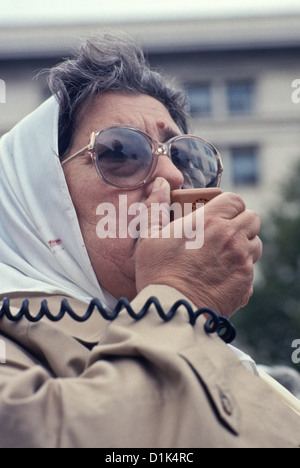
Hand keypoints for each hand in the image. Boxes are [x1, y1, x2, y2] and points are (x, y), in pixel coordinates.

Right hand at [135, 178, 262, 317]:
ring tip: (224, 255)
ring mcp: (242, 261)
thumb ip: (156, 207)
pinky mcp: (246, 282)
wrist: (173, 311)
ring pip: (255, 244)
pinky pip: (250, 270)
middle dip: (240, 222)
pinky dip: (240, 270)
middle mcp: (231, 237)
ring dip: (244, 246)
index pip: (235, 200)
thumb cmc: (157, 272)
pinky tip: (221, 277)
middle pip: (252, 219)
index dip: (228, 205)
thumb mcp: (149, 236)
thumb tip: (160, 183)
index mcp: (210, 221)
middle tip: (223, 233)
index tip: (218, 213)